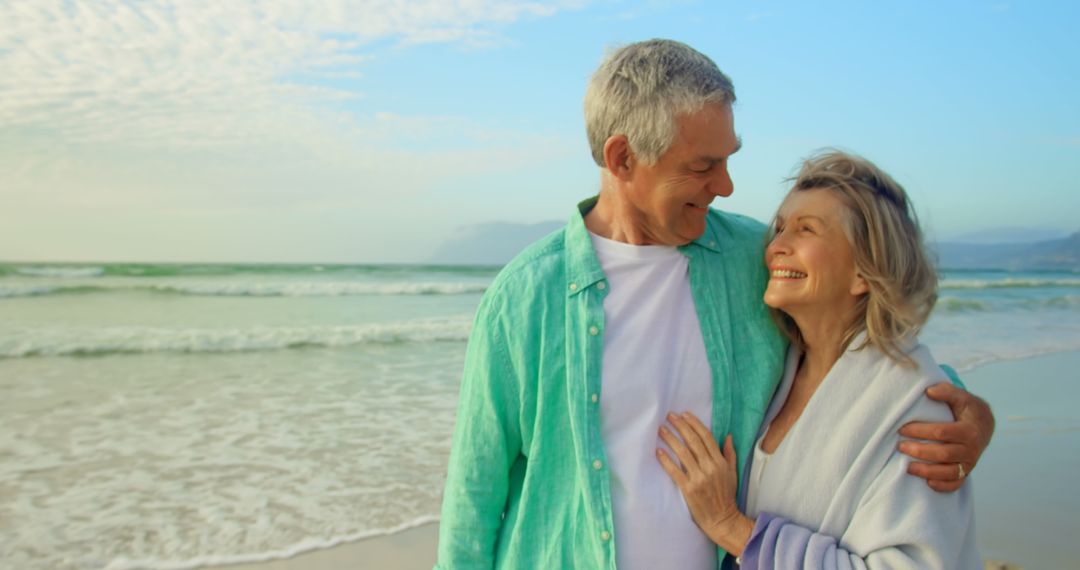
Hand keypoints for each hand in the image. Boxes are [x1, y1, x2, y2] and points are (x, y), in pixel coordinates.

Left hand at [656, 412, 753, 554]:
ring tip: (661, 429)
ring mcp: (699, 478)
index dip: (694, 424)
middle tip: (669, 416)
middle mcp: (710, 467)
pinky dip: (666, 460)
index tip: (684, 414)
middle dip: (680, 426)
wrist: (722, 519)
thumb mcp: (732, 473)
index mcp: (720, 462)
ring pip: (683, 453)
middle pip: (693, 441)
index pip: (706, 437)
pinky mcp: (689, 489)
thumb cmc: (726, 496)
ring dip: (671, 439)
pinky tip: (658, 451)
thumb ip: (729, 454)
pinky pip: (675, 471)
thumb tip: (727, 436)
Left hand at [898, 382, 995, 491]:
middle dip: (919, 451)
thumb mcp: (961, 397)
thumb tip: (929, 391)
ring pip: (949, 472)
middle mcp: (971, 449)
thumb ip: (947, 391)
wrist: (984, 425)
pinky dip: (942, 486)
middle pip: (943, 454)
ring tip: (907, 467)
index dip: (920, 431)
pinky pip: (956, 484)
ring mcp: (970, 463)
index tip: (902, 429)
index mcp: (969, 430)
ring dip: (927, 471)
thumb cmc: (967, 410)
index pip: (942, 432)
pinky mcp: (966, 472)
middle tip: (900, 447)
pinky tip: (927, 482)